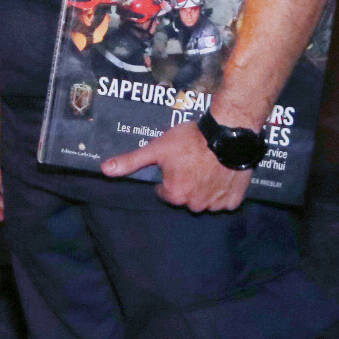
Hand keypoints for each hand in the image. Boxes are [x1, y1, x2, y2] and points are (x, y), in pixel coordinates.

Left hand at [102, 120, 250, 211]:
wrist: (229, 134)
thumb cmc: (190, 140)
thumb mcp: (157, 148)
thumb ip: (131, 161)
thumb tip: (104, 170)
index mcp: (175, 194)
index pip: (164, 191)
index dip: (168, 175)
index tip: (176, 161)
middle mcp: (195, 205)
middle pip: (185, 196)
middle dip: (186, 182)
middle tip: (192, 161)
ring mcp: (216, 204)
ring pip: (205, 199)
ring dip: (204, 187)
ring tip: (207, 165)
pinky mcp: (234, 200)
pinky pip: (225, 200)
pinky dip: (223, 190)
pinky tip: (221, 173)